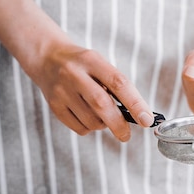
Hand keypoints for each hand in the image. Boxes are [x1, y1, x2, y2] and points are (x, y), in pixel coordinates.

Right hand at [27, 44, 153, 141]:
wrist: (46, 58)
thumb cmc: (83, 65)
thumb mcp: (100, 64)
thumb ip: (117, 85)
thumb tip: (139, 114)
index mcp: (92, 61)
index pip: (119, 83)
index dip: (136, 104)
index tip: (147, 120)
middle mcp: (74, 74)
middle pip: (102, 104)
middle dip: (119, 124)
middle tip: (126, 135)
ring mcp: (62, 90)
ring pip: (91, 120)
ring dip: (103, 125)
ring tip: (102, 115)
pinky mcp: (54, 105)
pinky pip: (79, 128)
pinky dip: (90, 128)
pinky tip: (87, 116)